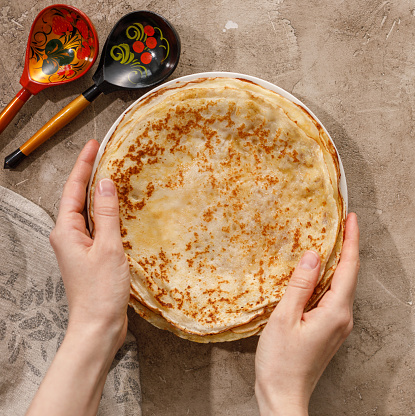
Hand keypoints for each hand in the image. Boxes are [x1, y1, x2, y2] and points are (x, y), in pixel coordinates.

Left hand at [27, 140, 131, 415]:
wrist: (98, 326)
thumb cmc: (100, 290)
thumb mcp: (107, 247)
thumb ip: (106, 214)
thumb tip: (105, 183)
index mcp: (66, 230)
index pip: (73, 189)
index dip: (83, 165)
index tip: (93, 145)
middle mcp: (68, 235)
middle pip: (77, 198)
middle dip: (89, 175)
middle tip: (104, 154)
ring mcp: (79, 246)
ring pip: (88, 212)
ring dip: (98, 193)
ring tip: (112, 174)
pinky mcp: (90, 255)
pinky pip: (97, 226)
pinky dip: (106, 213)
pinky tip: (118, 209)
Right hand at [255, 213, 359, 415]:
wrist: (283, 395)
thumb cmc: (280, 361)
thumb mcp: (285, 318)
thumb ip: (300, 285)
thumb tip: (313, 256)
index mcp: (336, 312)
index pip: (348, 268)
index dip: (351, 241)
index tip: (352, 218)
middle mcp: (343, 317)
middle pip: (348, 275)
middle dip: (346, 248)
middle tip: (339, 224)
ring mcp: (337, 325)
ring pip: (340, 286)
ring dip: (335, 263)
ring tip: (327, 242)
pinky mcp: (328, 329)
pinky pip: (332, 297)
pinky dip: (326, 279)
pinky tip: (315, 273)